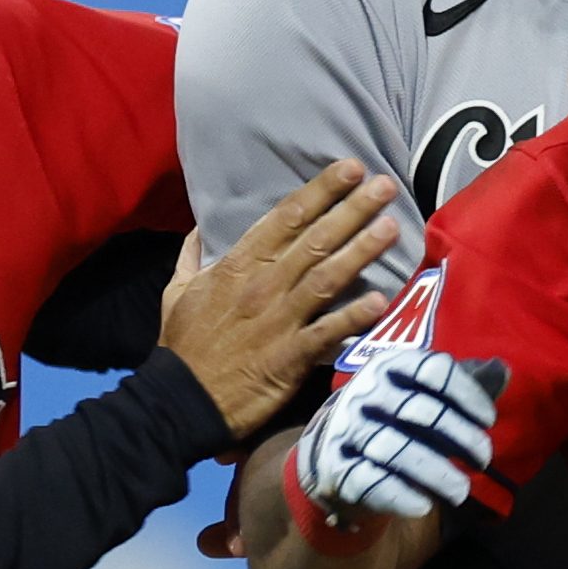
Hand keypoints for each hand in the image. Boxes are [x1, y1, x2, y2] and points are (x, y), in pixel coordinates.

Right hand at [160, 163, 399, 435]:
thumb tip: (199, 228)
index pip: (284, 218)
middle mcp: (262, 286)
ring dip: (361, 252)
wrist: (181, 401)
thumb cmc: (184, 346)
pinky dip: (352, 317)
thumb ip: (192, 257)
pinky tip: (380, 300)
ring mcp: (278, 320)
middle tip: (386, 184)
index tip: (349, 167)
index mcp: (236, 266)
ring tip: (391, 228)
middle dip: (352, 209)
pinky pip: (327, 332)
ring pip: (326, 277)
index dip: (320, 191)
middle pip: (314, 240)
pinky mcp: (290, 356)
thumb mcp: (176, 292)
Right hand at [294, 340, 500, 522]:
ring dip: (435, 472)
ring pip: (395, 449)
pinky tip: (423, 506)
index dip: (467, 395)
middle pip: (421, 411)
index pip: (434, 370)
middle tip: (484, 460)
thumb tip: (506, 370)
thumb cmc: (395, 418)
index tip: (488, 421)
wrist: (335, 451)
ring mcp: (345, 429)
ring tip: (461, 492)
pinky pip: (367, 480)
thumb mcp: (424, 394)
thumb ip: (464, 385)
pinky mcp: (334, 466)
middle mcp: (365, 392)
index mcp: (390, 366)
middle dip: (461, 437)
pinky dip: (398, 495)